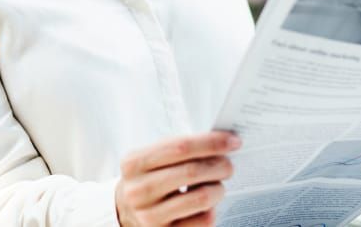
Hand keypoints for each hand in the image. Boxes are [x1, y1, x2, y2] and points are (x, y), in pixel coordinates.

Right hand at [115, 131, 239, 226]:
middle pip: (192, 172)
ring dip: (218, 188)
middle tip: (229, 165)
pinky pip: (203, 220)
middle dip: (219, 165)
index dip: (211, 142)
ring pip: (201, 198)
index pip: (181, 147)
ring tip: (218, 185)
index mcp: (134, 163)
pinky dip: (212, 209)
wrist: (126, 210)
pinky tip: (208, 204)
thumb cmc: (149, 177)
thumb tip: (222, 142)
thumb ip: (180, 148)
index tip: (233, 141)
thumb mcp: (152, 158)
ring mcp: (150, 215)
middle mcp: (139, 190)